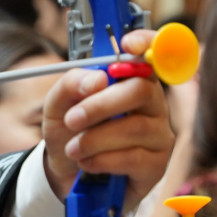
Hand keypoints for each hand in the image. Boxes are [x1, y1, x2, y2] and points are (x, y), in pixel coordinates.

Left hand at [42, 28, 174, 208]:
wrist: (65, 174)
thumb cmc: (70, 133)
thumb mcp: (58, 105)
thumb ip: (72, 84)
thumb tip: (99, 79)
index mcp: (131, 80)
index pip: (152, 53)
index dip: (147, 42)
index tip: (127, 43)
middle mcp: (152, 104)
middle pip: (141, 90)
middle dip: (101, 105)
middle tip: (72, 119)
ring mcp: (158, 134)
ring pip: (135, 128)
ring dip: (95, 139)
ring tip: (74, 148)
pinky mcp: (156, 164)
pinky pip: (134, 157)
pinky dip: (102, 160)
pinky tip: (88, 163)